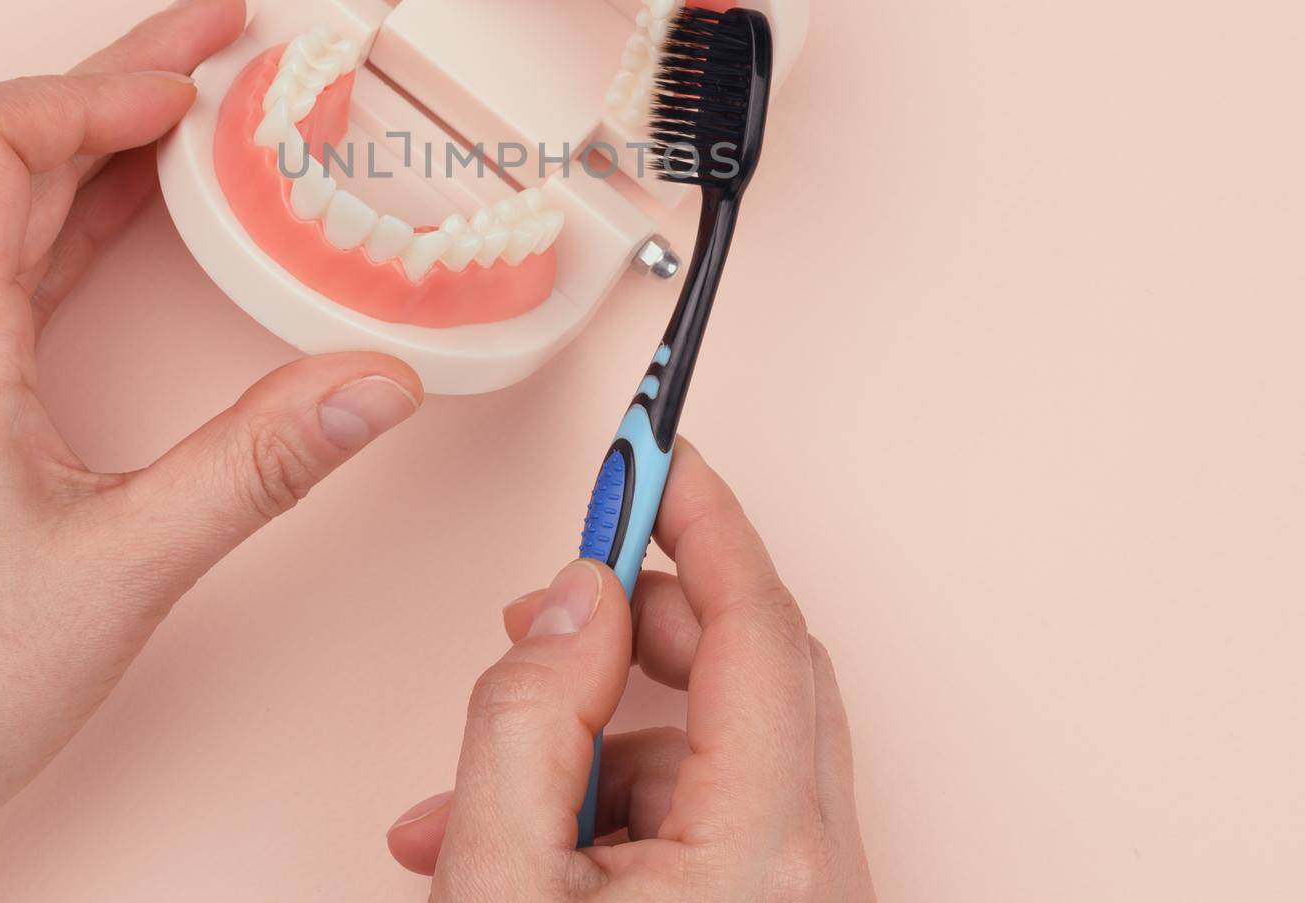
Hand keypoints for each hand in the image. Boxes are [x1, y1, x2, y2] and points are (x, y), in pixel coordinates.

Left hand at [0, 0, 423, 902]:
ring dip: (107, 142)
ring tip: (204, 100)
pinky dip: (90, 217)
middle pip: (6, 151)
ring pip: (8, 204)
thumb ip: (259, 464)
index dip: (90, 86)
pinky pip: (10, 266)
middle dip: (119, 76)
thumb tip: (376, 381)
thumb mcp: (125, 572)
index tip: (191, 81)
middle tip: (220, 29)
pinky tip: (153, 213)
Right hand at [386, 441, 873, 900]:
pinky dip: (633, 797)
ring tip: (497, 770)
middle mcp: (816, 875)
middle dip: (646, 620)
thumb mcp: (497, 877)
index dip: (702, 520)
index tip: (660, 455)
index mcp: (765, 852)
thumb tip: (579, 601)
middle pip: (755, 669)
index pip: (758, 625)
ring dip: (616, 726)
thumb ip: (527, 719)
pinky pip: (724, 812)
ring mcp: (807, 901)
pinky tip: (536, 830)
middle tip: (556, 606)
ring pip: (729, 743)